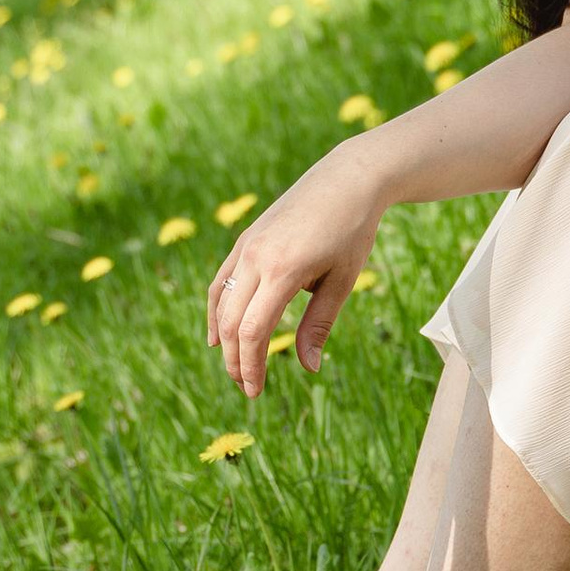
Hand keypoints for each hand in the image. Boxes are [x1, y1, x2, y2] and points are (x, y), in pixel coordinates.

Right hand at [204, 141, 384, 395]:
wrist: (347, 179)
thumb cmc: (352, 230)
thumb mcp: (342, 280)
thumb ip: (319, 325)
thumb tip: (309, 367)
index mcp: (284, 270)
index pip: (253, 331)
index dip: (250, 366)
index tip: (256, 391)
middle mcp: (257, 257)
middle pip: (232, 322)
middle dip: (235, 360)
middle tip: (247, 388)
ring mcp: (247, 245)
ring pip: (222, 301)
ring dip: (224, 338)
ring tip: (234, 366)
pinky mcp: (246, 238)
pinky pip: (223, 280)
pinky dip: (217, 309)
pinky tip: (218, 333)